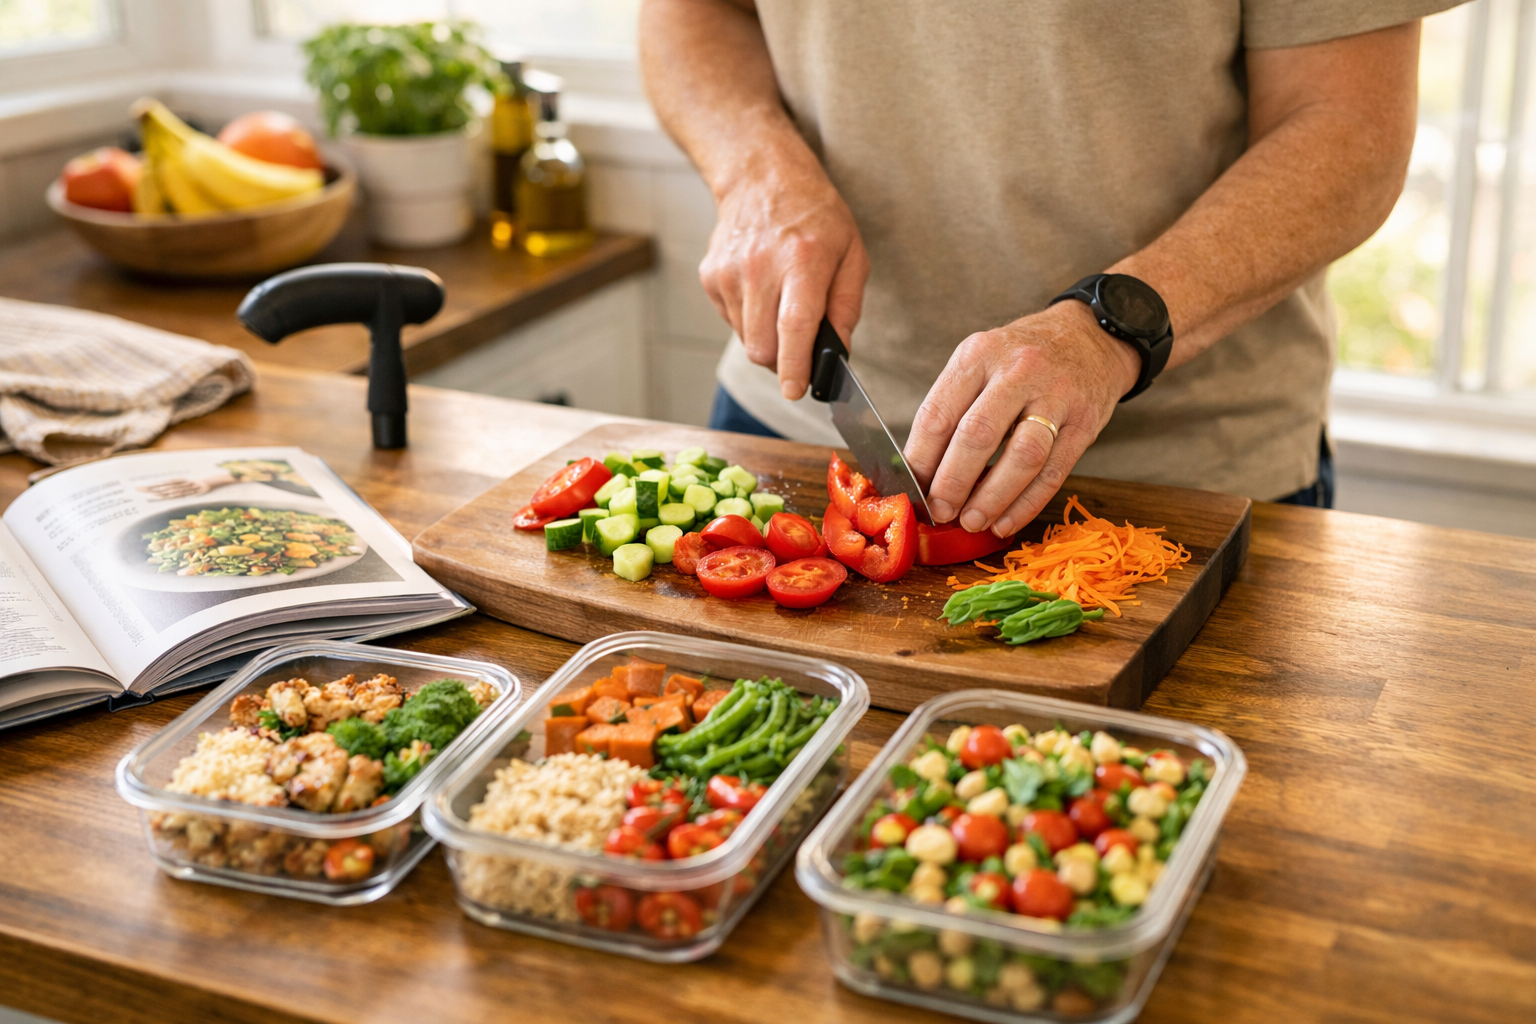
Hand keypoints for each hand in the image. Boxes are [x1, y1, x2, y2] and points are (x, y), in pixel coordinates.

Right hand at [699, 160, 869, 398]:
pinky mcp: (711, 277)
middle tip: (801, 351)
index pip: (793, 325)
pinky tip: (762, 291)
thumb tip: (838, 353)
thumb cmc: (815, 216)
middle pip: (763, 345)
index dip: (794, 365)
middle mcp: (760, 266)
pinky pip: (732, 322)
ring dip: (767, 339)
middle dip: (783, 362)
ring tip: (781, 305)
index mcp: (802, 260)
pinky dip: (750, 321)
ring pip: (746, 340)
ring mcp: (729, 272)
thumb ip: (847, 306)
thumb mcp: (852, 253)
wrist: (761, 178)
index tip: (795, 390)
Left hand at [904, 301, 1141, 536]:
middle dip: (953, 482)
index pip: (939, 414)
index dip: (920, 459)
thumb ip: (952, 408)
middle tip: (939, 511)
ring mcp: (1056, 396)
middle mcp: (1018, 371)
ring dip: (992, 497)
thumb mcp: (981, 363)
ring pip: (1021, 456)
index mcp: (979, 355)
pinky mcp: (1085, 422)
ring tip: (971, 522)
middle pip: (978, 434)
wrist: (1089, 336)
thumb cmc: (1021, 359)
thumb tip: (922, 472)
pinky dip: (1026, 504)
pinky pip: (1053, 472)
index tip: (911, 491)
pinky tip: (1005, 522)